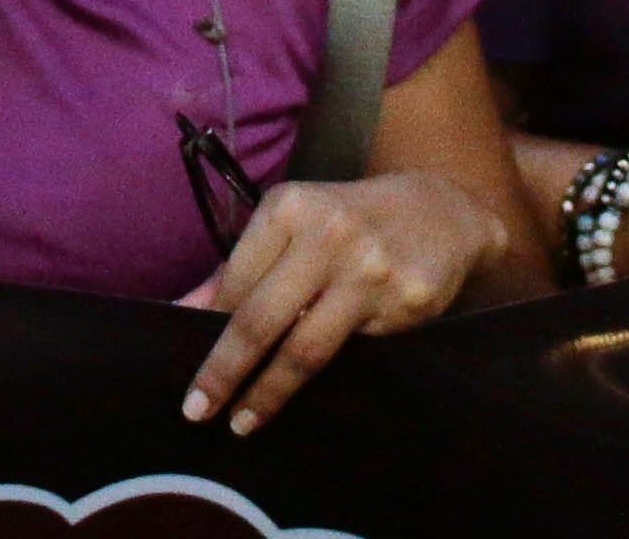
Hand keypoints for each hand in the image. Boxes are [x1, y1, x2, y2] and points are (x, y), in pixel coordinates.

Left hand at [177, 172, 500, 435]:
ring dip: (266, 393)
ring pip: (303, 349)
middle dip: (223, 371)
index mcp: (290, 208)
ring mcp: (368, 270)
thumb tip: (185, 309)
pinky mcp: (404, 302)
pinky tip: (304, 398)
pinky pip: (351, 354)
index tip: (185, 366)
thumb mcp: (295, 223)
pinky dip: (320, 381)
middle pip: (260, 318)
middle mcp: (327, 234)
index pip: (235, 283)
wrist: (444, 211)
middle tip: (196, 409)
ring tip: (240, 421)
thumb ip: (242, 266)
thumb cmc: (350, 220)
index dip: (207, 330)